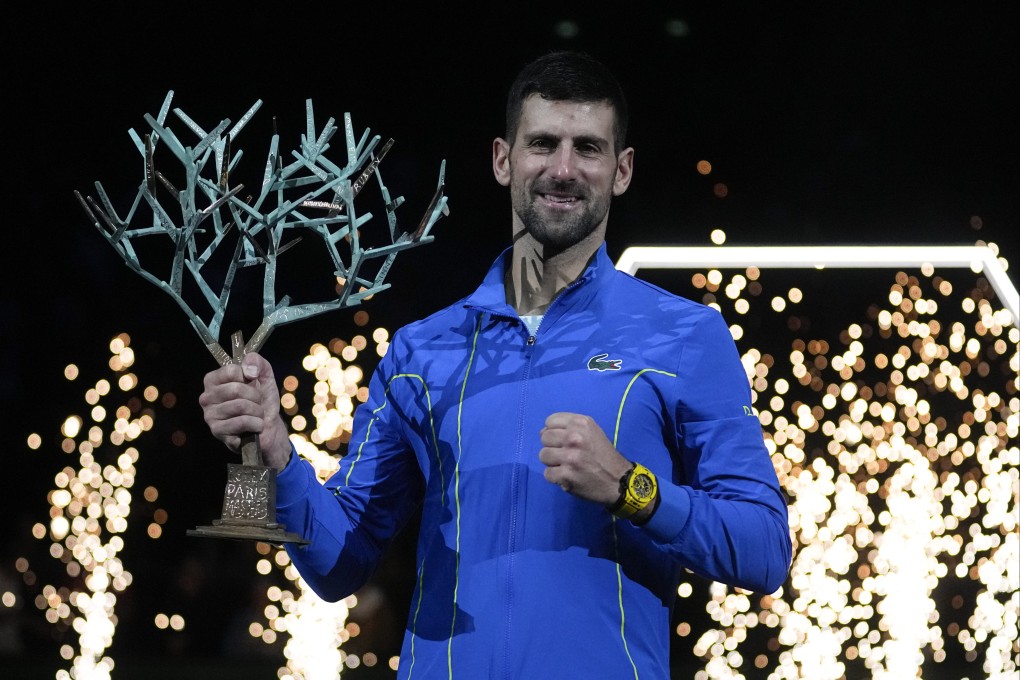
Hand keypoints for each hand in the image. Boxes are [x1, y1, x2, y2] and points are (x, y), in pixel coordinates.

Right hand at [198, 352, 291, 469]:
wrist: (269, 426)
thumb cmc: (262, 400)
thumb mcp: (264, 376)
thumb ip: (257, 362)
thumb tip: (249, 369)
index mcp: (213, 380)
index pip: (232, 371)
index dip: (249, 378)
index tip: (253, 384)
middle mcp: (206, 397)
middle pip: (236, 389)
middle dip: (255, 397)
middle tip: (257, 403)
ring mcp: (209, 415)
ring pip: (240, 406)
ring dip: (257, 411)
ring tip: (256, 415)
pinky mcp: (217, 431)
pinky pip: (242, 422)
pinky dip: (256, 424)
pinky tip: (254, 426)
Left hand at [538, 412, 632, 504]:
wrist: (619, 480)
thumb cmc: (603, 455)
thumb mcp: (591, 432)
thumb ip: (569, 428)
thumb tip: (543, 432)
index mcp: (581, 423)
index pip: (550, 421)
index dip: (554, 431)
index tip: (563, 440)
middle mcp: (574, 437)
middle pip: (544, 438)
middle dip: (552, 446)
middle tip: (565, 454)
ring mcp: (569, 456)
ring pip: (543, 455)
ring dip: (552, 462)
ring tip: (566, 466)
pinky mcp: (565, 474)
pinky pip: (547, 473)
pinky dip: (555, 477)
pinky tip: (568, 476)